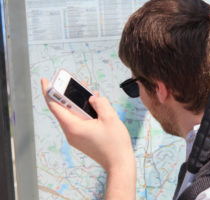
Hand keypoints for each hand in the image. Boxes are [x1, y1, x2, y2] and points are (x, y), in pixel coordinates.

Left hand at [41, 78, 135, 198]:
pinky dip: (83, 112)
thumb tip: (92, 98)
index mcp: (74, 127)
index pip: (55, 106)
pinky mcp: (81, 139)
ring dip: (78, 103)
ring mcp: (75, 137)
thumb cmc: (115, 143)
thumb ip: (100, 102)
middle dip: (68, 94)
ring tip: (87, 92)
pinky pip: (78, 121)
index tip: (46, 80)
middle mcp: (71, 133)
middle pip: (64, 109)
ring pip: (72, 115)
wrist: (119, 163)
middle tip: (74, 82)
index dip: (49, 91)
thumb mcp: (110, 117)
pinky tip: (93, 106)